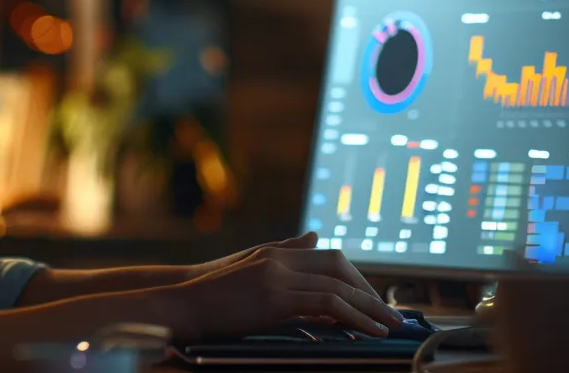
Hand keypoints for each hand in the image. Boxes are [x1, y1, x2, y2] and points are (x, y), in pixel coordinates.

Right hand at [161, 233, 403, 340]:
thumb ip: (283, 253)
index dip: (356, 279)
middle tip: (388, 314)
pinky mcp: (274, 299)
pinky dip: (354, 316)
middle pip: (340, 267)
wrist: (179, 307)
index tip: (372, 301)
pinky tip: (367, 330)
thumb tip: (313, 236)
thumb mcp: (249, 270)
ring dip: (369, 307)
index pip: (330, 258)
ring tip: (389, 326)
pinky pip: (326, 304)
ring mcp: (276, 277)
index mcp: (274, 253)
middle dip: (369, 291)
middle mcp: (279, 259)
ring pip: (338, 286)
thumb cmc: (209, 296)